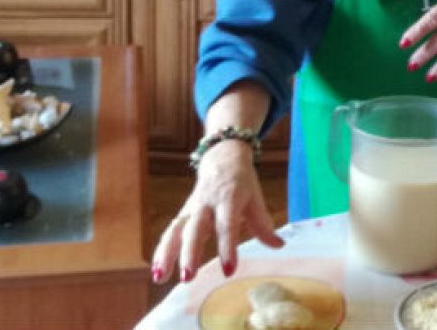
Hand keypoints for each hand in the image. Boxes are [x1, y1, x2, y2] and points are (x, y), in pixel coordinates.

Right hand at [149, 140, 282, 284]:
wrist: (222, 156)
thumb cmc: (241, 181)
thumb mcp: (255, 197)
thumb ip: (263, 224)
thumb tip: (278, 245)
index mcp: (229, 198)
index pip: (227, 225)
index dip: (228, 248)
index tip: (229, 270)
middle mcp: (206, 203)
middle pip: (195, 229)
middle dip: (190, 253)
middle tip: (188, 276)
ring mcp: (192, 208)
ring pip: (176, 231)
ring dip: (167, 255)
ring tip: (160, 278)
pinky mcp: (183, 213)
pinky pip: (170, 232)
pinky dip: (162, 251)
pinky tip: (158, 272)